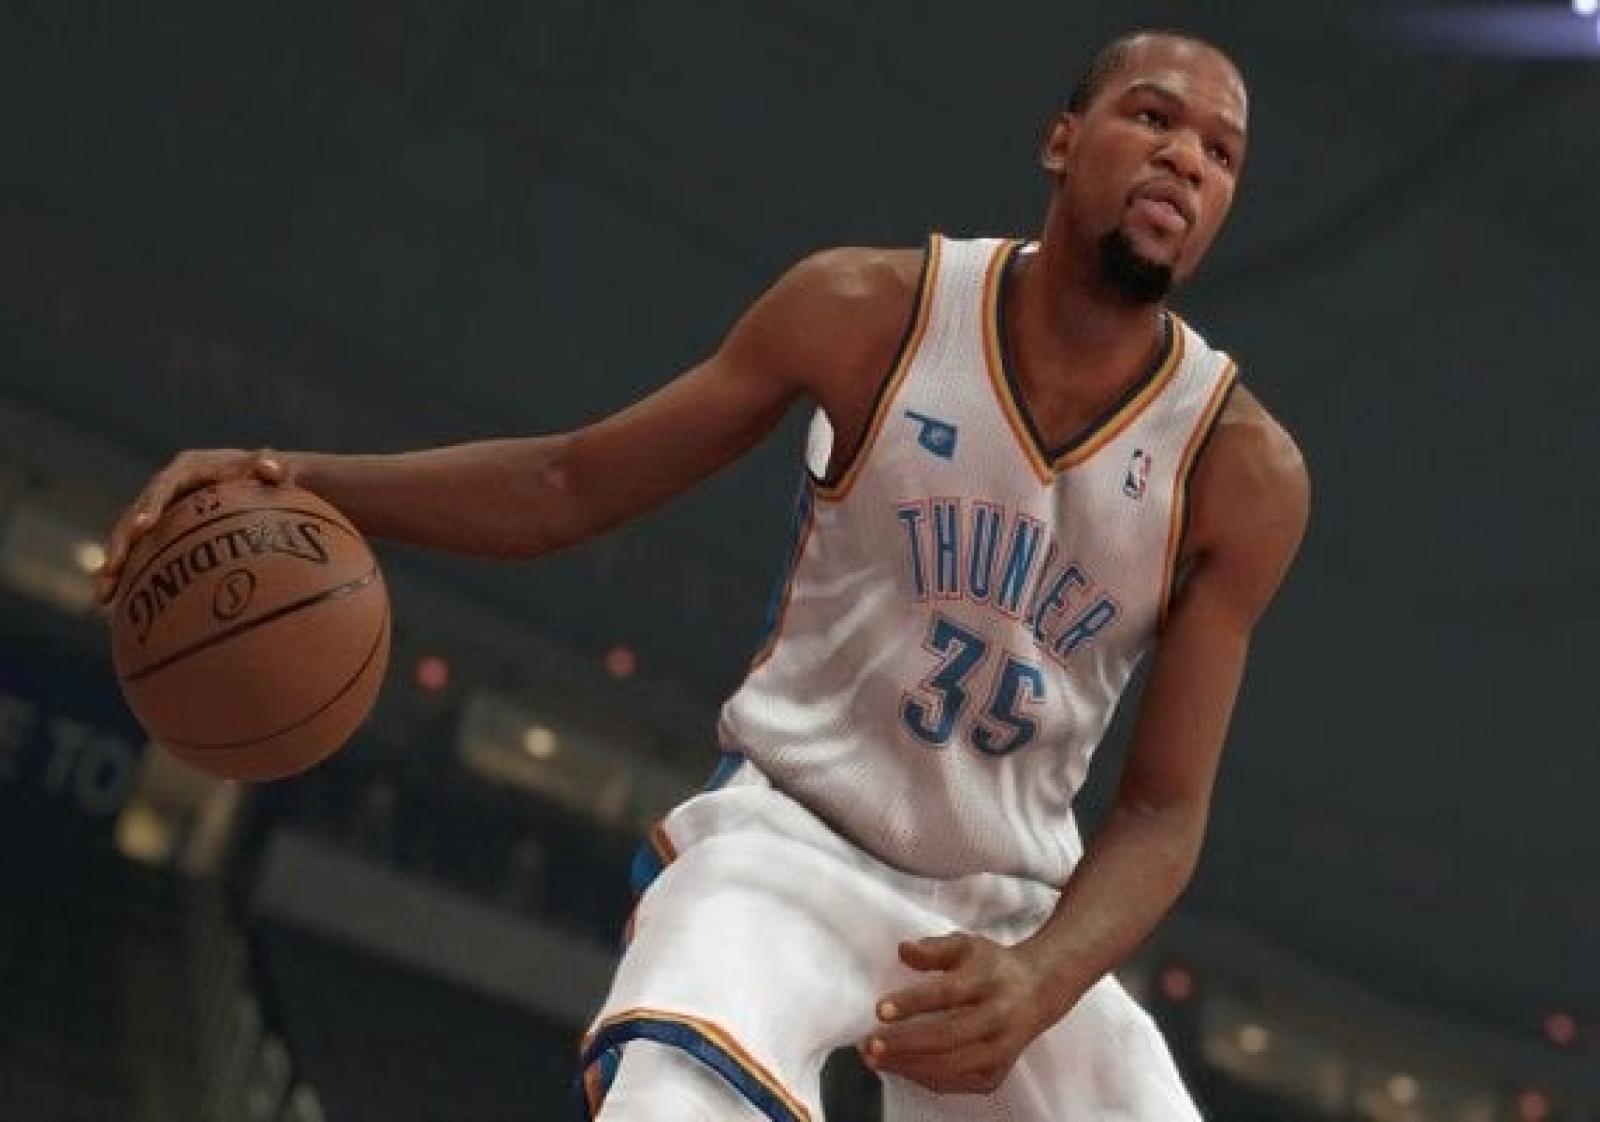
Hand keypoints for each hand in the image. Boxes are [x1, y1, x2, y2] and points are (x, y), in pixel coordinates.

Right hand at [95, 448, 287, 605]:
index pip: (162, 487)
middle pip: (135, 516)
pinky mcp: (163, 532)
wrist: (262, 483)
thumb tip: (271, 468)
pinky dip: (128, 578)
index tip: (143, 527)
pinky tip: (113, 608)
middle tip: (111, 569)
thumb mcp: (272, 468)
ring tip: (102, 597)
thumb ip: (270, 466)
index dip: (149, 506)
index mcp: (186, 470)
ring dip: (114, 567)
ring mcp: (162, 512)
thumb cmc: (269, 476)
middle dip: (120, 542)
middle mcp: (166, 490)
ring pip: (130, 540)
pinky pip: (141, 555)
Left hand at [862, 933, 1049, 1095]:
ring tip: (874, 1058)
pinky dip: (924, 1077)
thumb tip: (903, 950)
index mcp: (990, 981)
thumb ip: (933, 948)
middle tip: (869, 1043)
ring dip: (908, 1065)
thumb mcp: (966, 945)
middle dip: (905, 1043)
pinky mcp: (996, 1074)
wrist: (1037, 991)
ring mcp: (1000, 1051)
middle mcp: (999, 1018)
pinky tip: (899, 1067)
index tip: (880, 1009)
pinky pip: (956, 1083)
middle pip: (948, 1037)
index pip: (948, 994)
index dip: (913, 1002)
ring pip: (951, 1066)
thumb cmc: (991, 967)